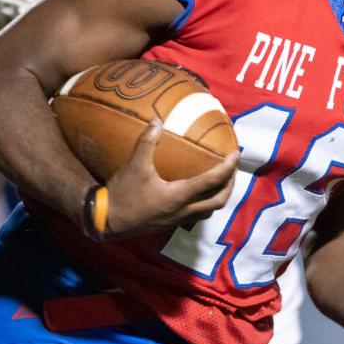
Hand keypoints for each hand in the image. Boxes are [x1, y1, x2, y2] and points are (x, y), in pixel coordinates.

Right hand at [104, 120, 238, 237]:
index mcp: (179, 196)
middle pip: (218, 200)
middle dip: (230, 184)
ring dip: (219, 196)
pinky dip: (204, 203)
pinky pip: (196, 215)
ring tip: (221, 182)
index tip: (236, 153)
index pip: (212, 181)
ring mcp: (178, 219)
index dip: (227, 167)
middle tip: (232, 168)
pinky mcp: (170, 223)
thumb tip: (158, 120)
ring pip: (209, 211)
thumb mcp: (134, 166)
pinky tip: (197, 193)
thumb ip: (147, 142)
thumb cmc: (123, 194)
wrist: (107, 221)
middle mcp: (183, 210)